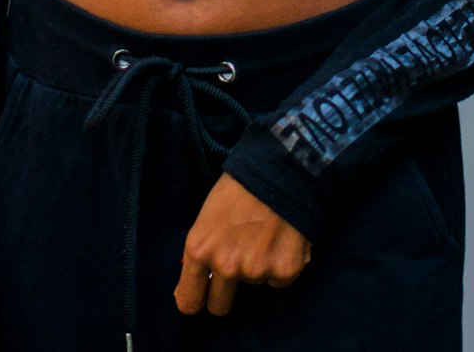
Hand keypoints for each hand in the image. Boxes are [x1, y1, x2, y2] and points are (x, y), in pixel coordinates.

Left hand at [174, 172, 311, 317]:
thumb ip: (204, 248)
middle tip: (237, 265)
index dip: (196, 298)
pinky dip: (280, 264)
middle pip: (219, 306)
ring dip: (256, 267)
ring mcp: (255, 271)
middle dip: (225, 293)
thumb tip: (201, 277)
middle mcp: (225, 266)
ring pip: (253, 284)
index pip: (189, 301)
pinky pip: (278, 280)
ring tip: (264, 234)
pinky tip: (282, 238)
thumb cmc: (239, 185)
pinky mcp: (284, 271)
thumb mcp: (208, 215)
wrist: (280, 167)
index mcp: (199, 250)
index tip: (202, 294)